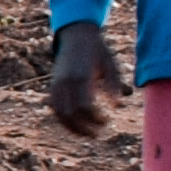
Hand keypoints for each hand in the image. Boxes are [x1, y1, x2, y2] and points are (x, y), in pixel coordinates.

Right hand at [44, 20, 121, 138]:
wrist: (76, 37)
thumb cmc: (98, 51)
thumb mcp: (110, 64)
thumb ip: (113, 84)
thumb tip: (118, 105)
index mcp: (80, 76)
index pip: (84, 106)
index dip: (95, 118)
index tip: (106, 121)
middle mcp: (65, 82)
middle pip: (71, 114)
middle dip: (84, 127)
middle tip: (98, 133)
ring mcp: (57, 85)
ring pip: (60, 114)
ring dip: (73, 127)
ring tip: (87, 134)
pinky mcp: (53, 86)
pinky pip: (55, 108)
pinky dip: (64, 120)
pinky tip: (76, 125)